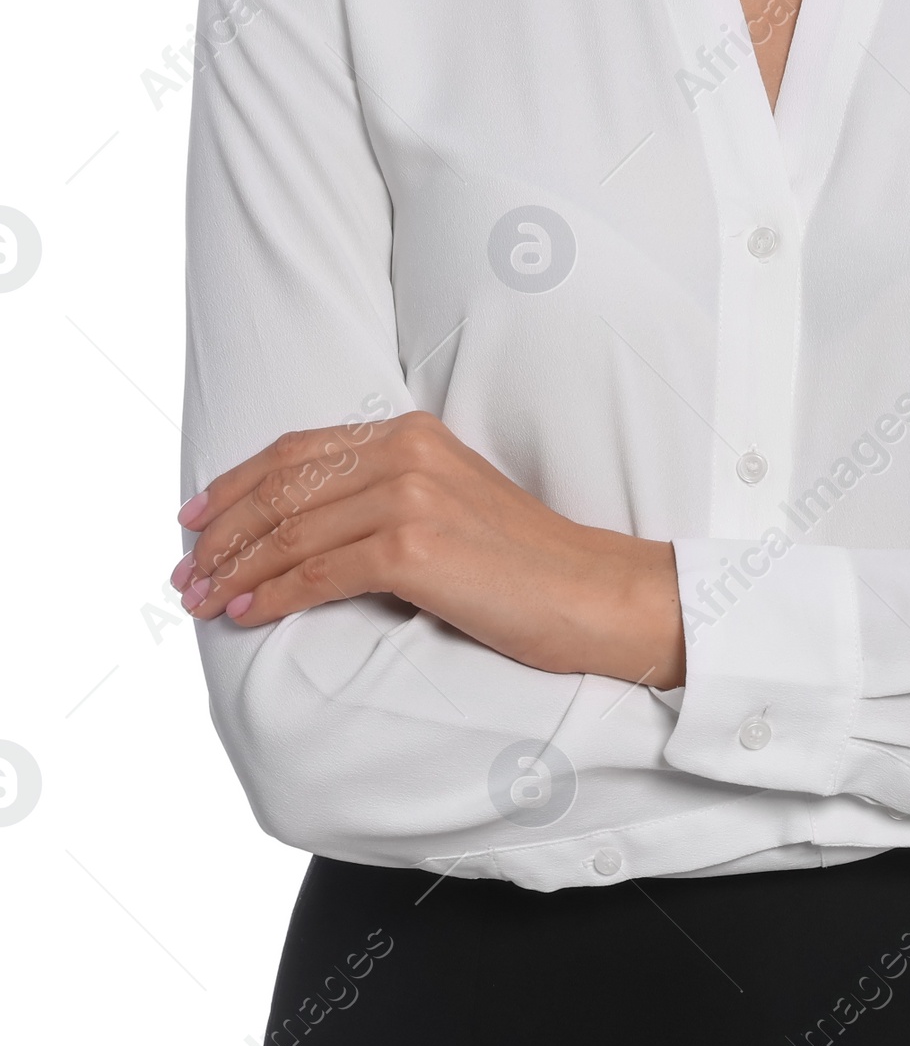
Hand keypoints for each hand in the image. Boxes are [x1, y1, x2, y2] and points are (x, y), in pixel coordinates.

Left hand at [171, 411, 686, 687]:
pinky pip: (318, 574)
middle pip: (283, 487)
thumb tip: (297, 528)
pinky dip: (272, 595)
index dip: (235, 484)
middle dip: (221, 532)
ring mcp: (412, 495)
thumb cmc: (521, 563)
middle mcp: (407, 451)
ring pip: (292, 531)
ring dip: (235, 569)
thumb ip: (385, 493)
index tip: (193, 518)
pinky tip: (246, 613)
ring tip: (201, 600)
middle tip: (184, 573)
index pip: (298, 450)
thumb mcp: (449, 502)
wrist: (590, 592)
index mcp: (413, 431)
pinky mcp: (415, 547)